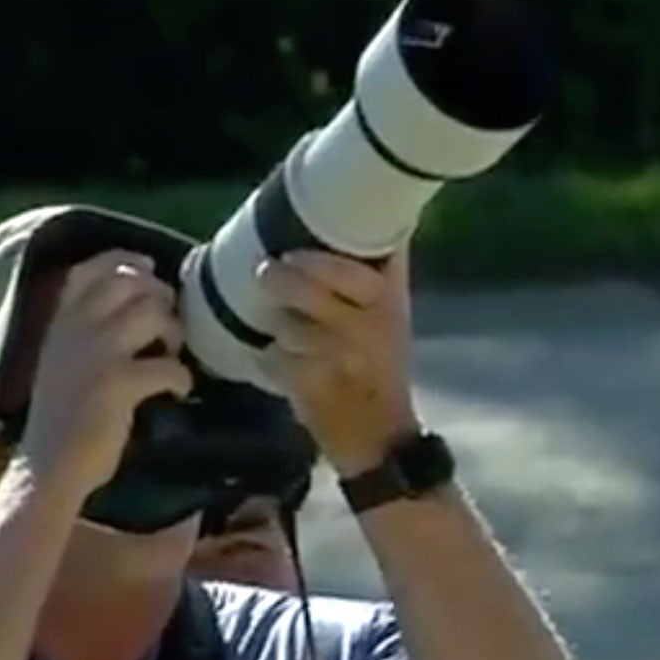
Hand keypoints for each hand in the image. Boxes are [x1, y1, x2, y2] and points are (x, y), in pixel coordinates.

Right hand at [19, 251, 192, 499]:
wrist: (49, 466)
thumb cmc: (64, 416)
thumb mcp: (63, 359)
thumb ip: (86, 329)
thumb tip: (136, 301)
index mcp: (60, 322)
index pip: (91, 270)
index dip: (126, 263)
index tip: (149, 271)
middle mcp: (76, 328)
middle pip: (132, 284)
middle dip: (161, 298)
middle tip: (168, 327)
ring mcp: (96, 353)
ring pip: (154, 314)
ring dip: (174, 334)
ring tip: (171, 357)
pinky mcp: (118, 384)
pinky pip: (169, 366)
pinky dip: (182, 379)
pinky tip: (177, 392)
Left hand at [260, 249, 419, 475]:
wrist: (381, 438)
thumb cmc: (383, 371)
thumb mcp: (394, 321)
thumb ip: (382, 276)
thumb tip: (377, 221)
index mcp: (389, 305)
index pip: (356, 267)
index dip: (321, 258)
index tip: (296, 251)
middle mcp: (369, 328)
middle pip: (311, 287)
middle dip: (282, 278)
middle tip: (266, 274)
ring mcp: (340, 356)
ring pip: (287, 323)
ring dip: (276, 325)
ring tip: (281, 330)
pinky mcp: (312, 384)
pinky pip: (273, 356)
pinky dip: (269, 360)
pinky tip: (280, 365)